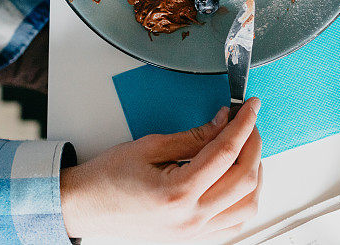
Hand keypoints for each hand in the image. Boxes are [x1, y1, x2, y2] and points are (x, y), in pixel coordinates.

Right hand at [60, 98, 262, 240]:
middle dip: (253, 145)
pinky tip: (238, 180)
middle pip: (244, 179)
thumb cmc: (107, 178)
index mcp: (177, 193)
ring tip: (246, 150)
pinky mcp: (193, 239)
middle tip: (248, 123)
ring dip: (255, 174)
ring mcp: (193, 233)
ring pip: (247, 206)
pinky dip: (245, 201)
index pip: (226, 152)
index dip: (243, 124)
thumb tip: (224, 122)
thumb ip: (193, 136)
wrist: (84, 208)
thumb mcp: (150, 146)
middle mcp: (189, 218)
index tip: (250, 107)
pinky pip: (235, 224)